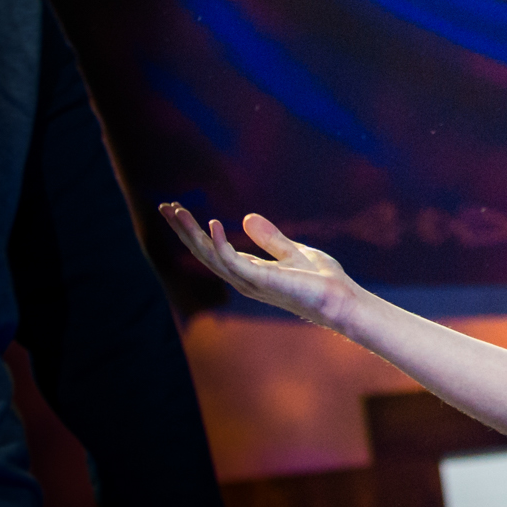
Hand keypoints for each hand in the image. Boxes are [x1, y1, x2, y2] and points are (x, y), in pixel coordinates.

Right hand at [158, 202, 362, 329]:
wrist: (341, 299)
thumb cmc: (321, 281)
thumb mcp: (294, 251)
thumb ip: (270, 238)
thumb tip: (245, 217)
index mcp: (249, 270)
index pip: (212, 249)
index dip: (194, 230)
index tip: (178, 209)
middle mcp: (243, 278)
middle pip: (204, 252)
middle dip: (184, 230)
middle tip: (165, 207)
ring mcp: (250, 281)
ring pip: (210, 256)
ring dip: (192, 234)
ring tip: (177, 212)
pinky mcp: (262, 281)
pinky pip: (233, 262)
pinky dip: (220, 244)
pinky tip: (211, 225)